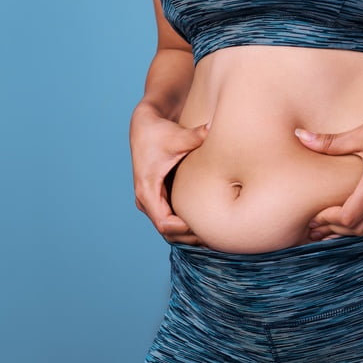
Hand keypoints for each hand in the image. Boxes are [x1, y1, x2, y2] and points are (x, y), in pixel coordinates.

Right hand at [129, 103, 208, 244]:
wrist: (144, 126)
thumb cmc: (159, 132)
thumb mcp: (177, 136)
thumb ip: (195, 136)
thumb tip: (213, 129)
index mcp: (147, 191)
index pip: (164, 223)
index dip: (185, 230)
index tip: (207, 227)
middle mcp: (146, 200)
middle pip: (168, 232)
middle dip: (191, 236)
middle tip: (217, 237)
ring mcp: (151, 201)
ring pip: (169, 230)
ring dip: (189, 235)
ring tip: (215, 235)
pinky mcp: (158, 198)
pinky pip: (171, 220)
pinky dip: (186, 226)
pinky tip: (208, 226)